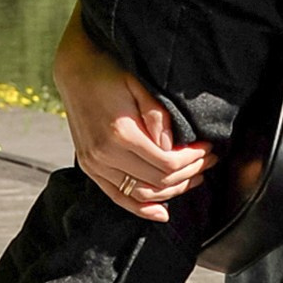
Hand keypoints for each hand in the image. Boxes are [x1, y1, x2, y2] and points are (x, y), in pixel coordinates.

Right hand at [53, 9, 212, 222]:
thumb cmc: (109, 73)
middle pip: (158, 181)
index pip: (166, 163)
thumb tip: (172, 147)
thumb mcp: (139, 87)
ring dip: (171, 190)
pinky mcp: (90, 168)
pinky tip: (161, 212)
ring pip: (141, 193)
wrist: (75, 71)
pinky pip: (117, 196)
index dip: (192, 160)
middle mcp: (105, 155)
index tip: (208, 149)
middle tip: (207, 162)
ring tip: (192, 178)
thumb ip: (157, 118)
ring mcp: (94, 165)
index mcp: (120, 135)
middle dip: (189, 174)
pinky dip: (140, 208)